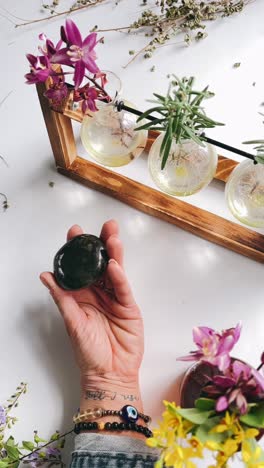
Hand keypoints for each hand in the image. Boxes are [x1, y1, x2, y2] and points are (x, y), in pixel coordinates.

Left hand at [40, 220, 143, 406]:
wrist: (109, 373)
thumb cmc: (88, 351)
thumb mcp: (71, 322)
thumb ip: (61, 297)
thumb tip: (45, 275)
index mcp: (83, 295)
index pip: (81, 267)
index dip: (78, 250)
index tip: (75, 232)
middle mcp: (100, 293)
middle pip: (101, 264)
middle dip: (103, 244)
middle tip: (105, 226)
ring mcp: (115, 298)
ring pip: (116, 271)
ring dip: (115, 254)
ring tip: (113, 238)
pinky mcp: (129, 307)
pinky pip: (123, 288)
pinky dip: (119, 277)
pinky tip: (114, 265)